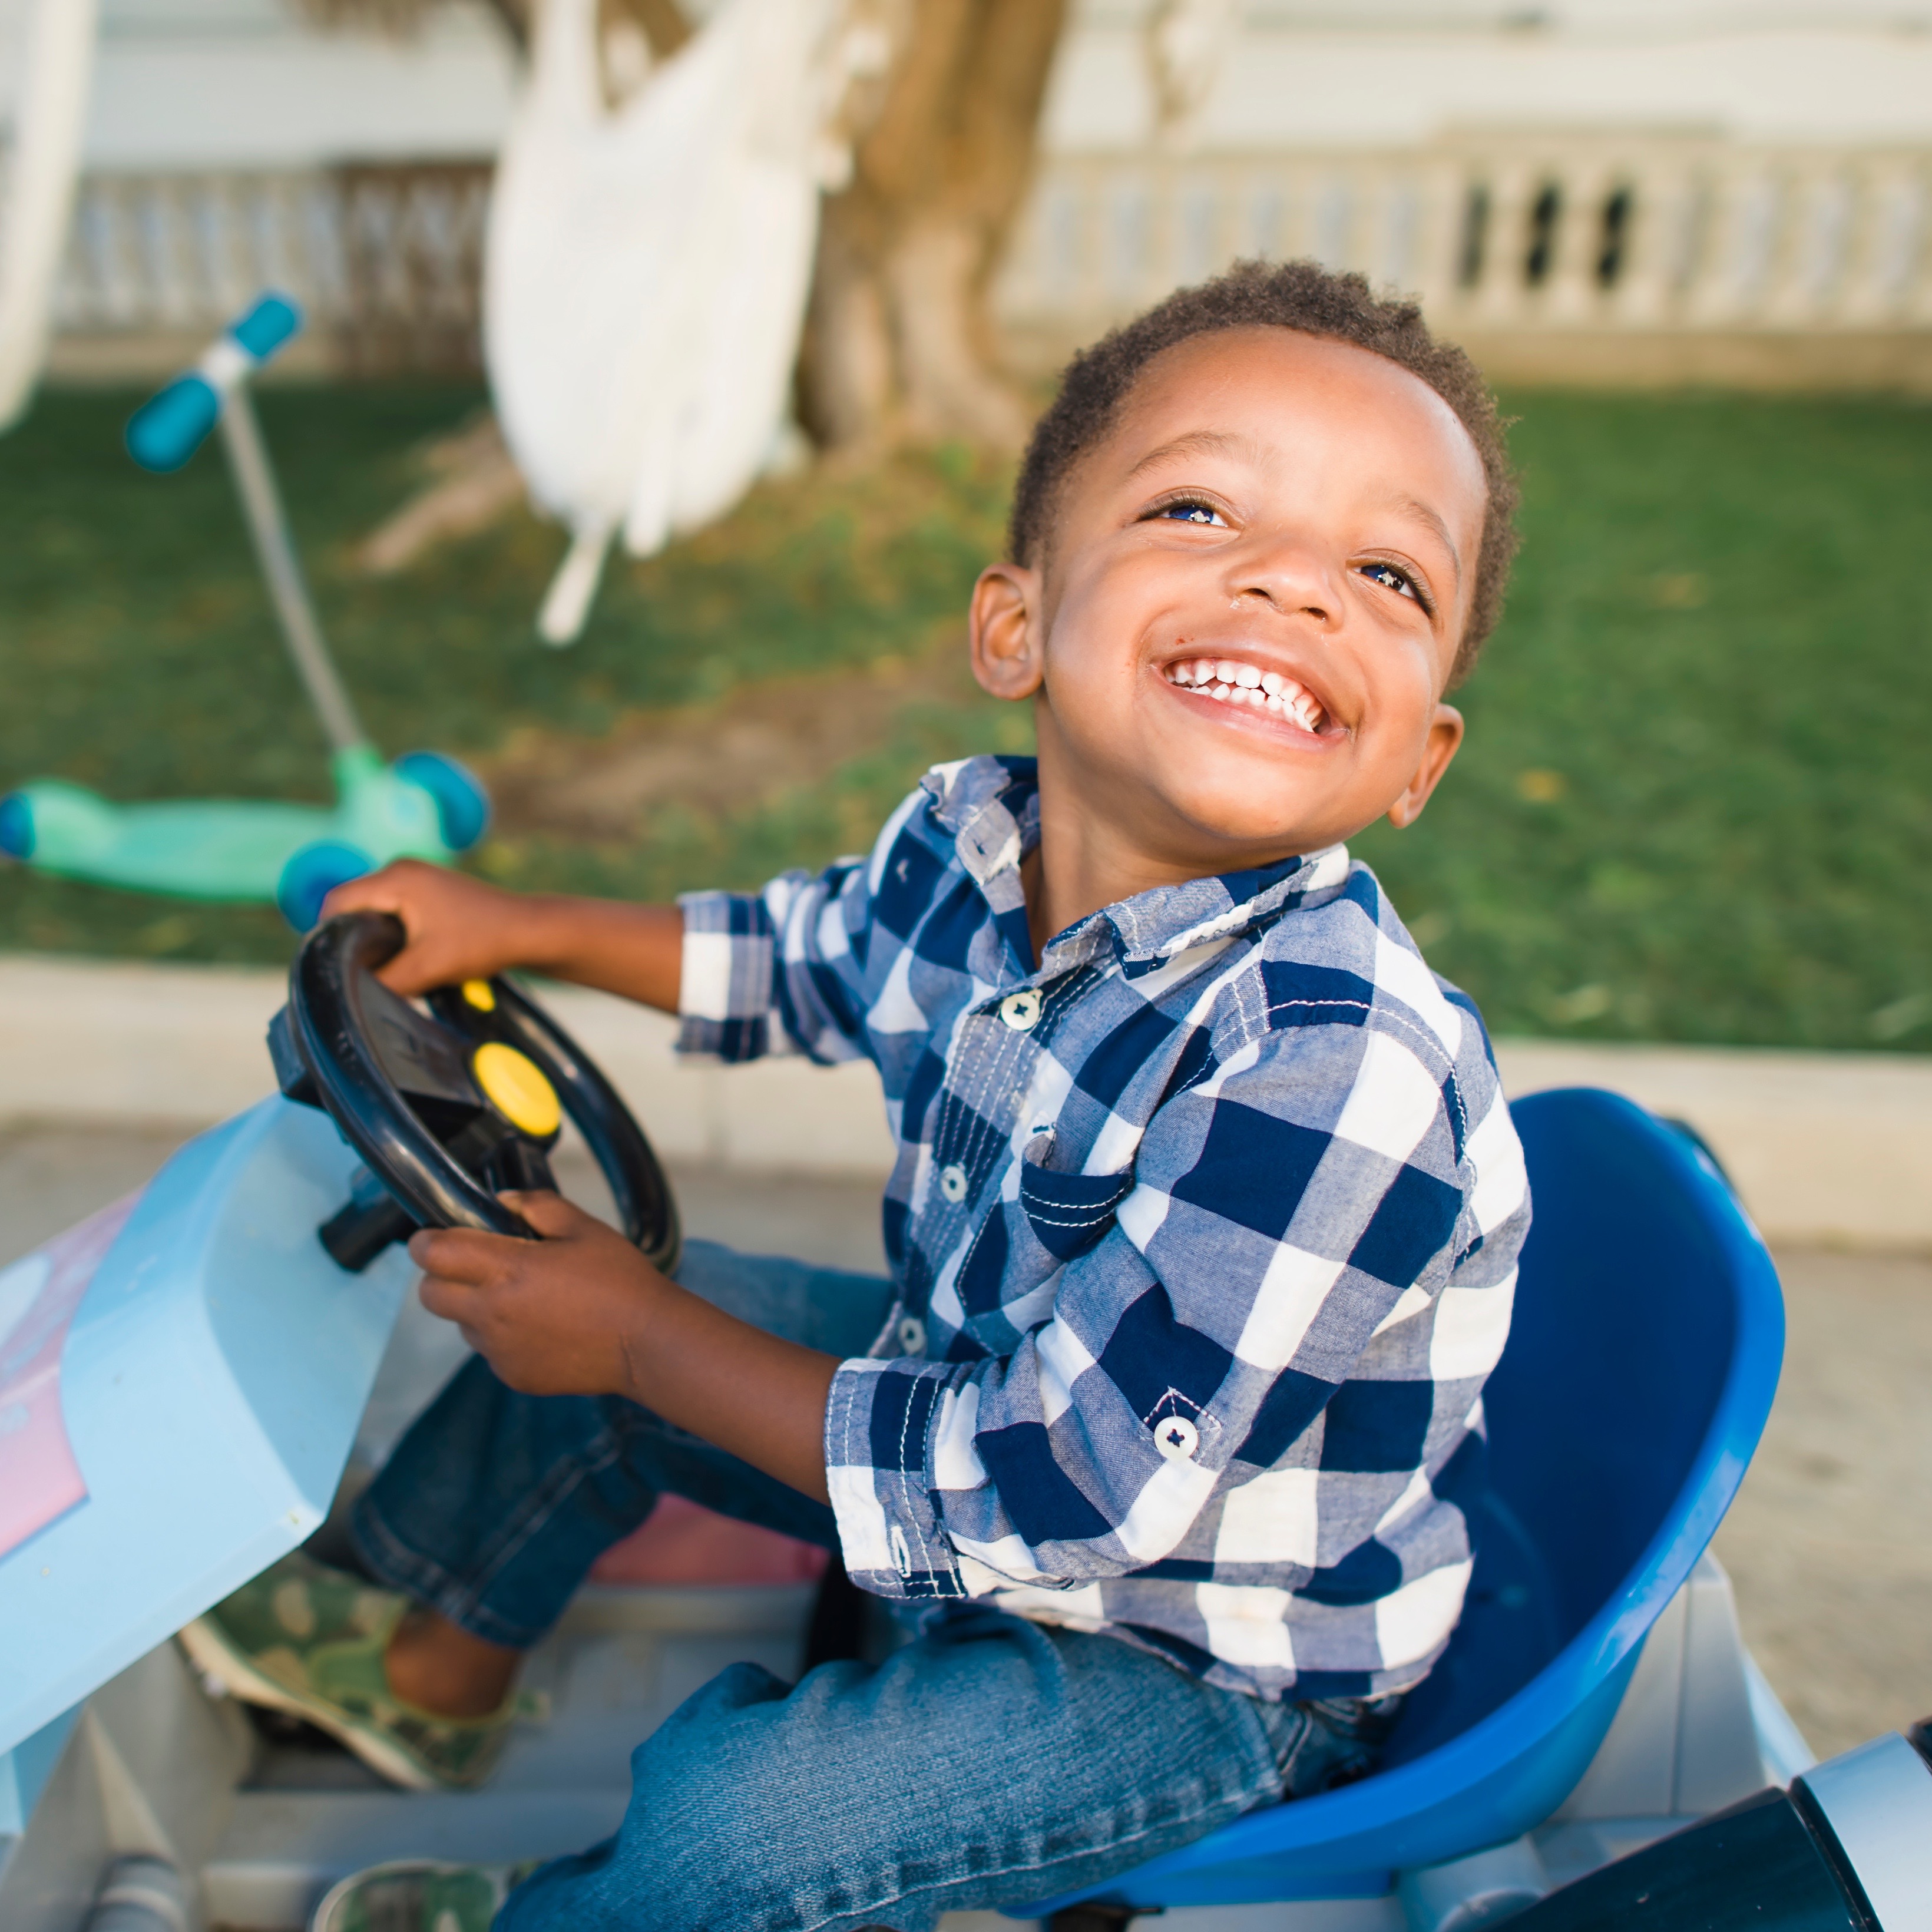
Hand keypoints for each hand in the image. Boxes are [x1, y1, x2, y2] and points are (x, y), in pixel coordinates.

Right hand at [322, 859, 533, 996]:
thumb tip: (350, 992)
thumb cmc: (482, 943)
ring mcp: (416, 876)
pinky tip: (403, 956)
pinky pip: (393, 909)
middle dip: (351, 937)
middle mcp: (401, 869)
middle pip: (353, 904)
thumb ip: (385, 980)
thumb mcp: (427, 968)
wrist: (528, 931)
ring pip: (373, 909)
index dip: (326, 934)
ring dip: (373, 937)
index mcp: (396, 878)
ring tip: (382, 966)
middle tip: (356, 971)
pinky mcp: (427, 889)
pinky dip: (392, 932)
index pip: (337, 901)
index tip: (330, 966)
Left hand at [409, 1191, 662, 1397]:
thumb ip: (536, 1205)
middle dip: (441, 1276)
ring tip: (523, 1297)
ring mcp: (500, 1350)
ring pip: (461, 1324)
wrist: (647, 1343)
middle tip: (474, 1265)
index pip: (433, 1254)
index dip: (427, 1240)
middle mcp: (493, 1314)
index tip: (436, 1234)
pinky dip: (502, 1336)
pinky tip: (543, 1325)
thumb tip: (502, 1202)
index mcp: (507, 1270)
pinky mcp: (513, 1375)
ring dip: (476, 1307)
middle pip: (430, 1295)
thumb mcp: (583, 1227)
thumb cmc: (620, 1281)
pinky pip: (490, 1350)